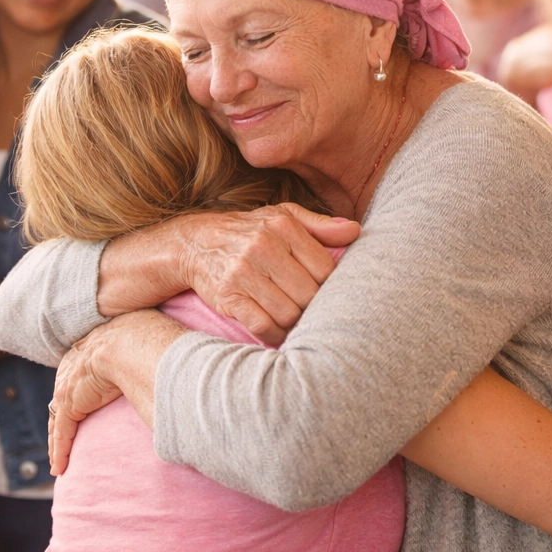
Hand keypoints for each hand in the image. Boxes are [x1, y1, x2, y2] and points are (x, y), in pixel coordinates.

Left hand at [48, 309, 183, 474]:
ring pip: (60, 417)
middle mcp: (80, 363)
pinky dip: (60, 449)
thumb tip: (187, 365)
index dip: (84, 388)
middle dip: (65, 414)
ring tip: (60, 459)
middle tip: (66, 434)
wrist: (135, 345)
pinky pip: (62, 430)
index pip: (85, 371)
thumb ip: (159, 354)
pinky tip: (60, 467)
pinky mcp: (71, 401)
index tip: (85, 400)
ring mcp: (73, 383)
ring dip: (59, 439)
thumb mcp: (155, 346)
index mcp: (99, 347)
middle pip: (67, 394)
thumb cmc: (155, 342)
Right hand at [175, 204, 357, 345]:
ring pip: (289, 313)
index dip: (330, 286)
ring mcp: (244, 273)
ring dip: (295, 323)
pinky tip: (278, 329)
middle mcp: (263, 247)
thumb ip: (320, 225)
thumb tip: (355, 231)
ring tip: (296, 320)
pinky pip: (263, 326)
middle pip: (309, 294)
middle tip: (311, 309)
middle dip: (313, 307)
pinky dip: (275, 334)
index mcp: (283, 227)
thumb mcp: (283, 216)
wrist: (195, 243)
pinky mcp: (229, 297)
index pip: (325, 268)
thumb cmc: (249, 230)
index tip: (326, 291)